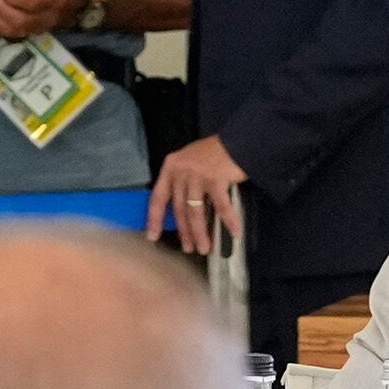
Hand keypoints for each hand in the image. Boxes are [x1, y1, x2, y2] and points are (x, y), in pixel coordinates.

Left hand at [145, 135, 247, 258]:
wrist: (236, 139)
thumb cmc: (214, 153)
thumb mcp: (189, 162)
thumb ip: (182, 181)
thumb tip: (183, 210)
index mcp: (170, 168)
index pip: (158, 197)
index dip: (154, 219)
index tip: (152, 236)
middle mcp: (180, 172)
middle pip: (179, 209)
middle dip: (184, 232)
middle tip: (188, 248)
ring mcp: (197, 176)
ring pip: (195, 212)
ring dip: (200, 233)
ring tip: (204, 248)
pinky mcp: (216, 179)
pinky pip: (221, 206)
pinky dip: (229, 220)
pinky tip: (234, 232)